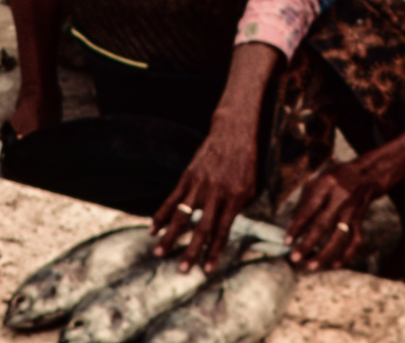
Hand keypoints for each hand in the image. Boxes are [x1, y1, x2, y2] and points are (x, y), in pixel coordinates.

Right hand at [152, 118, 258, 270]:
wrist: (234, 134)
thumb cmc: (247, 164)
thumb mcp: (251, 188)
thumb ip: (238, 209)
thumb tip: (224, 229)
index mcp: (234, 199)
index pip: (222, 231)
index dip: (214, 251)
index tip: (207, 269)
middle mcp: (215, 193)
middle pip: (201, 227)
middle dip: (191, 250)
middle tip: (182, 270)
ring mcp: (199, 185)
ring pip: (182, 215)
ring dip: (170, 236)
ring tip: (159, 253)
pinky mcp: (188, 177)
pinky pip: (172, 199)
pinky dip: (162, 215)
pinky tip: (153, 229)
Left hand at [285, 129, 404, 270]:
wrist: (367, 173)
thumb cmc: (337, 177)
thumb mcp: (320, 180)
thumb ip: (307, 200)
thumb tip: (293, 225)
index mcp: (326, 185)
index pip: (309, 209)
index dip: (297, 226)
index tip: (287, 240)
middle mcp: (340, 198)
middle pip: (322, 225)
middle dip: (307, 243)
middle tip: (294, 258)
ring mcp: (352, 211)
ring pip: (339, 237)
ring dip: (324, 254)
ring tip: (311, 266)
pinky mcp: (360, 220)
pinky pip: (355, 240)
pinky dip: (346, 255)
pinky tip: (335, 264)